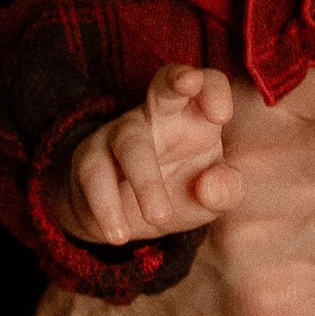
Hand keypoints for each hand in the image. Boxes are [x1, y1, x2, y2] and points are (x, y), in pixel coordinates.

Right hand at [62, 64, 234, 243]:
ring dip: (145, 180)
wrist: (127, 218)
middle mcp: (158, 116)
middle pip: (163, 86)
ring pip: (130, 142)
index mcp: (195, 117)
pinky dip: (107, 207)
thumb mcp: (212, 198)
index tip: (221, 115)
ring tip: (160, 218)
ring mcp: (121, 134)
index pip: (207, 85)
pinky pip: (95, 177)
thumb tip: (210, 187)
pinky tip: (119, 235)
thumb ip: (225, 191)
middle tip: (188, 82)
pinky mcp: (90, 160)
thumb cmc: (182, 192)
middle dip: (175, 80)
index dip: (213, 89)